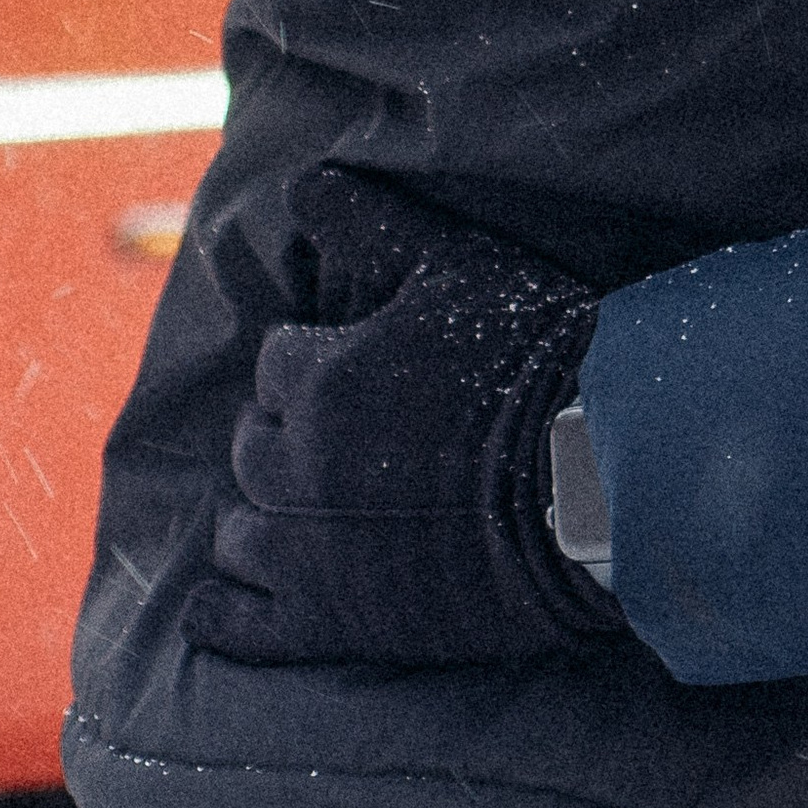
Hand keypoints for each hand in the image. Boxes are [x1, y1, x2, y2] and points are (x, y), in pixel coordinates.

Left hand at [185, 168, 618, 667]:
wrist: (591, 478)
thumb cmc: (528, 360)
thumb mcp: (454, 264)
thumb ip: (369, 221)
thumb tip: (305, 181)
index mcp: (319, 379)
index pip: (276, 365)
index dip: (314, 364)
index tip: (351, 371)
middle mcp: (298, 464)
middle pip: (253, 447)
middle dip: (285, 436)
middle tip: (335, 439)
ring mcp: (310, 551)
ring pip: (240, 531)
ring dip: (262, 515)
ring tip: (297, 510)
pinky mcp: (333, 621)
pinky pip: (239, 625)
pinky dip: (219, 611)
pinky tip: (216, 603)